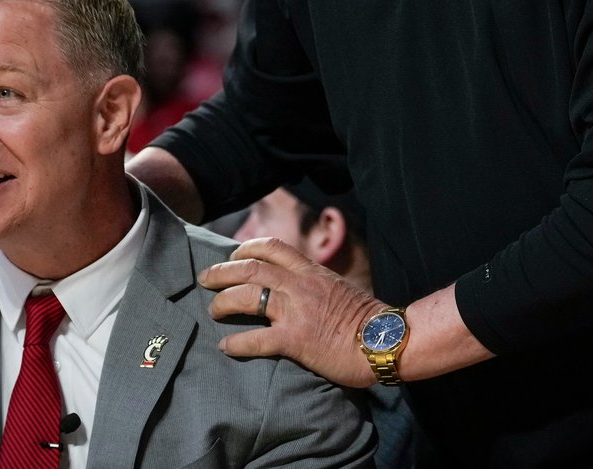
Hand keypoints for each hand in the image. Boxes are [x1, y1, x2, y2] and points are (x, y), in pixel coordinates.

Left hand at [199, 237, 384, 387]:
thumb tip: (299, 288)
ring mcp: (295, 311)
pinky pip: (256, 339)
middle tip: (205, 279)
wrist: (387, 340)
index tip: (234, 254)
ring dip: (223, 302)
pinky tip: (225, 347)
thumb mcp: (339, 288)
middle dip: (222, 271)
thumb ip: (315, 284)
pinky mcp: (295, 340)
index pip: (272, 246)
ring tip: (212, 310)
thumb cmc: (368, 319)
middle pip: (250, 267)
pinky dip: (236, 343)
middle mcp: (299, 285)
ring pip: (247, 296)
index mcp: (311, 270)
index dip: (246, 248)